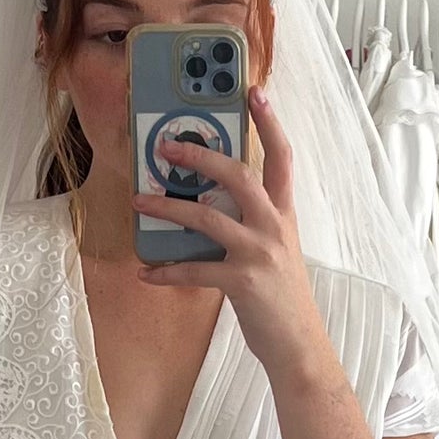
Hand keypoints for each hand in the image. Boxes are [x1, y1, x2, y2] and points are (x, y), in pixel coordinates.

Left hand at [132, 87, 336, 385]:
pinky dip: (167, 271)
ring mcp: (260, 252)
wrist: (299, 346)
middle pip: (238, 174)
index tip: (254, 92)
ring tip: (140, 200)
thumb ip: (251, 223)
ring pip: (207, 216)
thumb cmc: (281, 298)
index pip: (282, 157)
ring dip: (168, 206)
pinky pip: (195, 269)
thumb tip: (206, 203)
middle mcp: (274, 226)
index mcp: (284, 215)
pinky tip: (147, 272)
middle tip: (166, 146)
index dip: (269, 123)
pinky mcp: (243, 281)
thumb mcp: (276, 251)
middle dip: (200, 155)